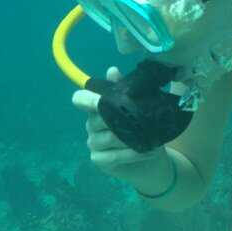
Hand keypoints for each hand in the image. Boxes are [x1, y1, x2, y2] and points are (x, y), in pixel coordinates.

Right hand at [71, 66, 171, 187]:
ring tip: (151, 138)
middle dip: (120, 120)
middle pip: (97, 119)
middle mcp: (91, 125)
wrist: (151, 158)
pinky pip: (114, 155)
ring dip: (132, 138)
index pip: (80, 100)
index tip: (99, 100)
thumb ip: (124, 88)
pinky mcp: (99, 160)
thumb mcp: (138, 106)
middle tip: (142, 122)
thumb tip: (112, 70)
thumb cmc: (143, 128)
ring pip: (109, 138)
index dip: (86, 99)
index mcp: (97, 108)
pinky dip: (132, 153)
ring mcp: (93, 144)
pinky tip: (146, 151)